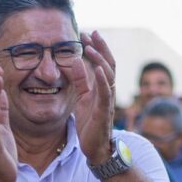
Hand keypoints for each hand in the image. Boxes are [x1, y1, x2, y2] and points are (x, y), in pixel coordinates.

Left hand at [69, 31, 115, 164]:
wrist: (95, 148)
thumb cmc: (90, 123)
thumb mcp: (82, 98)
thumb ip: (80, 80)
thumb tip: (73, 61)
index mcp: (102, 87)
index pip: (101, 62)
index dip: (96, 47)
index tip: (86, 33)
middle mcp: (108, 91)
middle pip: (108, 64)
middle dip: (100, 47)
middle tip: (91, 33)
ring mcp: (108, 100)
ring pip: (108, 75)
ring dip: (99, 59)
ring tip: (90, 47)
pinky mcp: (104, 111)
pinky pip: (106, 92)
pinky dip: (102, 78)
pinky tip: (97, 67)